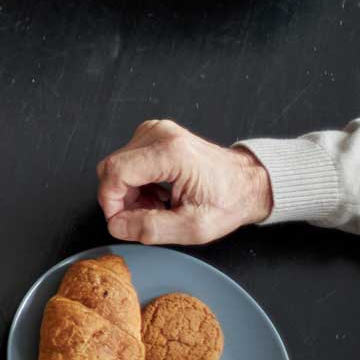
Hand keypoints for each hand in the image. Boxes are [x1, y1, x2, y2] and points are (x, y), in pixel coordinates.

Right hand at [96, 119, 274, 244]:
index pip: (115, 172)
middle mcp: (161, 135)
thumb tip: (117, 225)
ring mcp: (156, 131)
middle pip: (112, 168)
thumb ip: (150, 229)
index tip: (122, 221)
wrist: (249, 182)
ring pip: (117, 165)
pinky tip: (155, 192)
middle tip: (145, 215)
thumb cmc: (229, 200)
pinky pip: (127, 160)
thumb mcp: (193, 227)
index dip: (111, 202)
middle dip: (121, 198)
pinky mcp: (154, 134)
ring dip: (128, 191)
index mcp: (171, 153)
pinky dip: (134, 181)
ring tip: (156, 204)